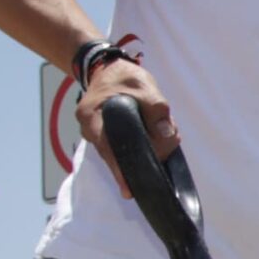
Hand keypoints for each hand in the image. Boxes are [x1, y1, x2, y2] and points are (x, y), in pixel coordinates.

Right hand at [72, 60, 175, 194]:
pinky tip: (157, 140)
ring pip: (124, 153)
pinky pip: (126, 148)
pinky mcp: (108, 137)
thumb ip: (157, 110)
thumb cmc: (124, 77)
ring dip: (147, 150)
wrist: (109, 69)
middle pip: (117, 155)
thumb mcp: (144, 86)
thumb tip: (167, 134)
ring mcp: (97, 135)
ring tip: (165, 138)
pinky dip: (143, 146)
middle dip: (144, 156)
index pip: (106, 148)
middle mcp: (90, 129)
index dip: (119, 169)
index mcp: (91, 116)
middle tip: (168, 148)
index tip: (129, 188)